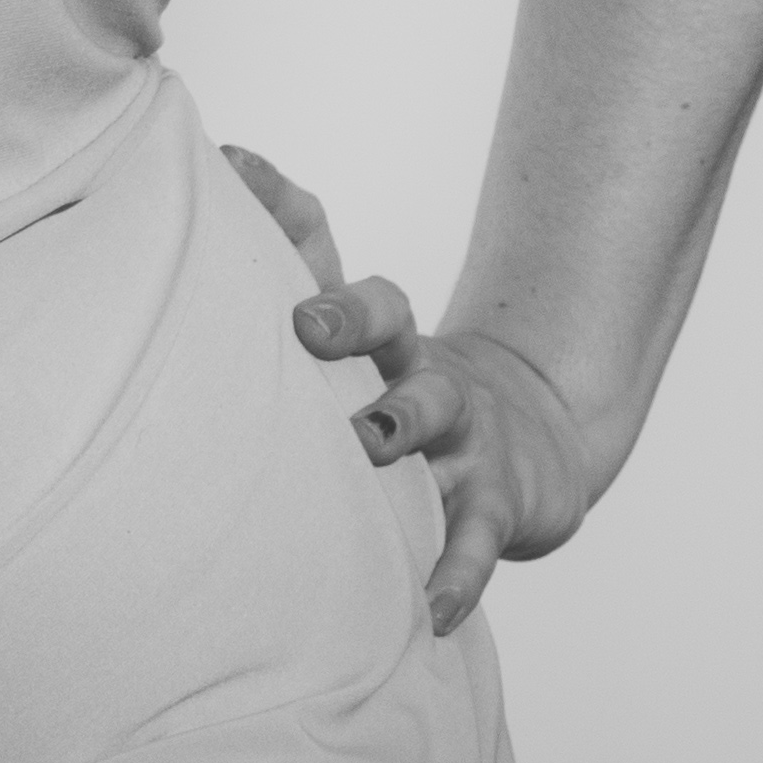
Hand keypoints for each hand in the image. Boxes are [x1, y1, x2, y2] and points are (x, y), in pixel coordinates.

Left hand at [223, 145, 598, 639]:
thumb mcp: (364, 323)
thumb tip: (229, 152)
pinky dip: (457, 576)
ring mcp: (465, 445)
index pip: (364, 293)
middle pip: (399, 341)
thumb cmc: (406, 382)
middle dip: (354, 329)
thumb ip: (302, 244)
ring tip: (369, 447)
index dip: (328, 280)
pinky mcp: (495, 509)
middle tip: (307, 329)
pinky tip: (430, 609)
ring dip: (402, 433)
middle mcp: (425, 381)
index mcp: (387, 343)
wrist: (534, 447)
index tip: (288, 288)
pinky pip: (476, 545)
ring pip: (438, 429)